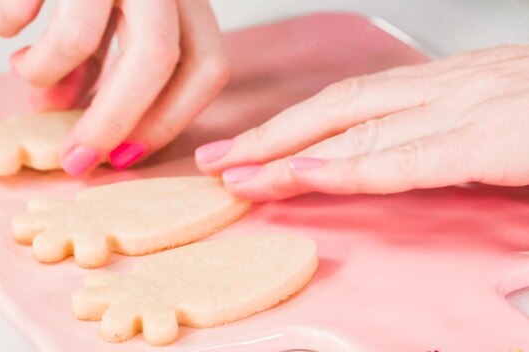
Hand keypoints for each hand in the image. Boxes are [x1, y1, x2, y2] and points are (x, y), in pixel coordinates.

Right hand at [0, 0, 228, 174]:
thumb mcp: (117, 17)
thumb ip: (105, 65)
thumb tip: (72, 114)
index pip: (206, 67)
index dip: (171, 121)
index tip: (128, 157)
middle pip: (156, 60)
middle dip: (113, 122)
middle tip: (76, 160)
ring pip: (84, 34)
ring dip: (48, 72)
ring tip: (25, 73)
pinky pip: (24, 0)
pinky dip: (7, 23)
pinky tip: (7, 25)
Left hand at [195, 45, 528, 200]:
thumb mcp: (498, 121)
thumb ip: (445, 140)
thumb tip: (396, 160)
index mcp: (449, 85)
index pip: (350, 104)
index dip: (292, 127)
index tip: (247, 151)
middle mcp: (449, 88)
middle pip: (337, 110)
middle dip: (270, 137)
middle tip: (217, 160)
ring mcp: (470, 107)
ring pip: (357, 128)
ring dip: (290, 153)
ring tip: (238, 174)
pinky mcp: (495, 137)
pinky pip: (408, 155)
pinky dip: (354, 168)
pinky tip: (306, 174)